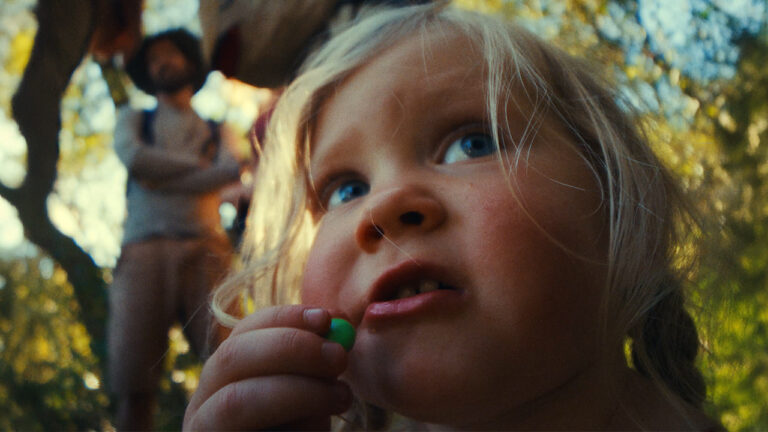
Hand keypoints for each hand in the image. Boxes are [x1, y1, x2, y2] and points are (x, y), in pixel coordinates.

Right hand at [183, 305, 351, 430]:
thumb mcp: (309, 402)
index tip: (327, 318)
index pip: (242, 334)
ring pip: (236, 403)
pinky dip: (294, 430)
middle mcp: (202, 410)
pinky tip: (315, 431)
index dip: (283, 319)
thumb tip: (338, 325)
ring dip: (296, 391)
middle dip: (290, 349)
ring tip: (341, 397)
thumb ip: (316, 367)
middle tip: (339, 357)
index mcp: (225, 382)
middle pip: (231, 360)